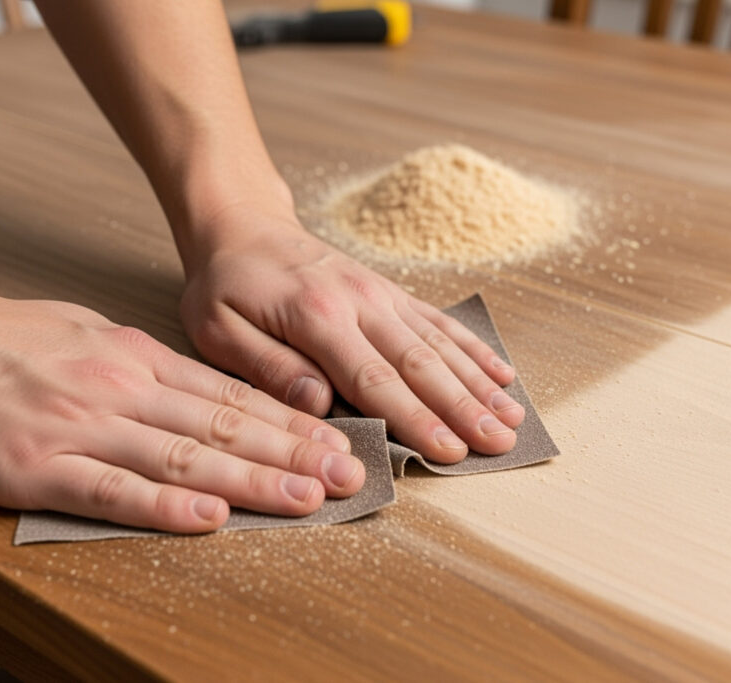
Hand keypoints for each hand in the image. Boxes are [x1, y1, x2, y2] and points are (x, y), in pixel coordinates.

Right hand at [0, 287, 363, 531]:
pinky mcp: (35, 468)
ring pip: (184, 457)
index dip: (292, 423)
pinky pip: (111, 490)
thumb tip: (201, 390)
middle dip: (294, 453)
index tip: (339, 441)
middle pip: (225, 426)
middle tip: (349, 474)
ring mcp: (80, 427)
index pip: (232, 395)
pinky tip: (209, 517)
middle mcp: (121, 387)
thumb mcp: (85, 335)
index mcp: (136, 356)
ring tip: (307, 498)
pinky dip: (164, 506)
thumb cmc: (1, 341)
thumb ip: (145, 365)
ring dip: (251, 482)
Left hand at [179, 204, 525, 463]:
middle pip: (420, 363)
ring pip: (439, 343)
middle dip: (463, 407)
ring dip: (478, 383)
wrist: (244, 225)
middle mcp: (361, 302)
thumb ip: (268, 367)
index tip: (449, 451)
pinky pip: (439, 321)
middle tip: (499, 443)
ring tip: (512, 417)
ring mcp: (382, 295)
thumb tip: (320, 405)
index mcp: (316, 317)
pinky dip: (473, 349)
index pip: (373, 378)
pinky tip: (502, 374)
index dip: (414, 418)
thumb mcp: (217, 329)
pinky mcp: (391, 293)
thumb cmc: (226, 285)